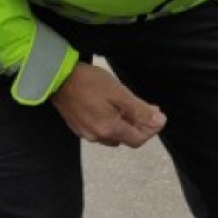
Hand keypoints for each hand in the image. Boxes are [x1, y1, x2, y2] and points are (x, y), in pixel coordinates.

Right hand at [50, 63, 165, 147]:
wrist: (58, 78)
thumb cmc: (90, 82)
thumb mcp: (119, 93)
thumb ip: (140, 110)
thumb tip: (159, 122)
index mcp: (109, 130)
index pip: (137, 140)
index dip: (151, 130)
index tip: (158, 115)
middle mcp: (96, 137)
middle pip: (125, 138)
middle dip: (140, 126)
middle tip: (149, 109)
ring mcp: (85, 133)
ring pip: (113, 135)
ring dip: (126, 124)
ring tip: (133, 107)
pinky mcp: (78, 126)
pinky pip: (101, 130)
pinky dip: (112, 122)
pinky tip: (114, 108)